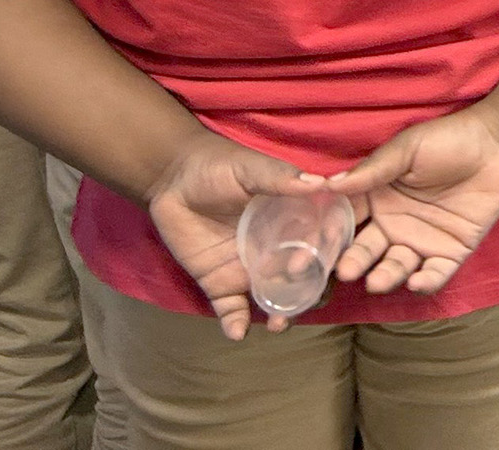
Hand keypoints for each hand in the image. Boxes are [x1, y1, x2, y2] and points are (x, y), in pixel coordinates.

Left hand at [143, 131, 326, 340]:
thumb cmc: (217, 166)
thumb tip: (319, 184)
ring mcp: (249, 269)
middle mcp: (277, 249)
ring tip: (277, 324)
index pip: (320, 242)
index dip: (326, 256)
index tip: (321, 265)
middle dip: (309, 294)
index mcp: (293, 219)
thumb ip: (279, 178)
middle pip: (305, 278)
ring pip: (275, 299)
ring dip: (281, 315)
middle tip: (300, 299)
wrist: (171, 179)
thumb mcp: (249, 168)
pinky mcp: (220, 283)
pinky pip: (233, 310)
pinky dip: (237, 324)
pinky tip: (237, 332)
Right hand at [325, 103, 498, 298]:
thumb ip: (371, 170)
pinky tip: (416, 282)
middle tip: (342, 272)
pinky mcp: (450, 253)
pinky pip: (434, 274)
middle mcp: (392, 225)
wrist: (497, 144)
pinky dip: (425, 282)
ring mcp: (420, 241)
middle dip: (353, 262)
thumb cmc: (447, 140)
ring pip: (395, 267)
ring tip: (376, 281)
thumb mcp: (406, 149)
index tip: (309, 249)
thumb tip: (328, 185)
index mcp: (376, 198)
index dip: (329, 235)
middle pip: (366, 250)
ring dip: (385, 276)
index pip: (346, 221)